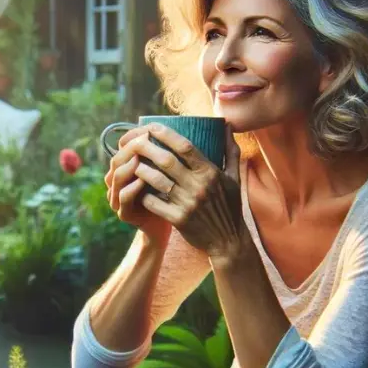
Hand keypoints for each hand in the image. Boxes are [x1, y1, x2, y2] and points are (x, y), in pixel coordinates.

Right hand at [105, 126, 172, 245]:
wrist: (169, 226)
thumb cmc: (171, 196)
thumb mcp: (169, 172)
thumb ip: (165, 154)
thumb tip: (171, 126)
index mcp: (127, 169)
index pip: (123, 147)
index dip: (132, 137)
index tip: (149, 129)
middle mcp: (119, 181)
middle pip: (117, 159)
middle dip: (130, 149)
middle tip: (145, 140)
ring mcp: (118, 198)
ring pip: (116, 177)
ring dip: (128, 166)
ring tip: (140, 158)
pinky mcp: (123, 213)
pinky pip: (123, 197)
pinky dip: (131, 187)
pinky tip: (142, 181)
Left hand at [126, 123, 245, 260]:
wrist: (228, 242)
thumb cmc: (230, 207)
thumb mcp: (234, 179)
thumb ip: (231, 151)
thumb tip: (228, 125)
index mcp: (210, 172)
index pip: (185, 147)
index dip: (166, 134)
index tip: (151, 126)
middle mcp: (199, 186)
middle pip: (166, 161)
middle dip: (147, 148)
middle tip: (134, 142)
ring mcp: (188, 203)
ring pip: (156, 180)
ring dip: (141, 170)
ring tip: (133, 164)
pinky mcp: (178, 220)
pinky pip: (154, 203)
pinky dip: (143, 194)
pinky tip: (136, 188)